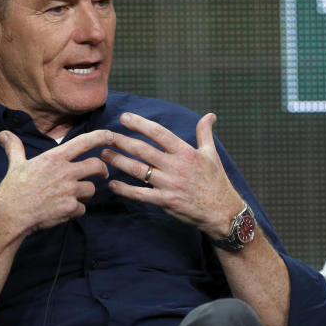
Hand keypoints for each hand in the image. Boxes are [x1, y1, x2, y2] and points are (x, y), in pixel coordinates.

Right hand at [0, 129, 112, 235]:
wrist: (10, 216)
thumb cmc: (12, 190)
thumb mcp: (15, 165)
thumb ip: (15, 148)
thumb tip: (3, 134)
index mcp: (54, 158)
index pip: (83, 142)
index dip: (100, 136)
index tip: (111, 135)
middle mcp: (65, 172)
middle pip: (97, 165)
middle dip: (102, 170)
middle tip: (102, 174)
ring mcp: (69, 190)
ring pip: (91, 189)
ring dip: (85, 194)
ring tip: (71, 197)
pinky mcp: (70, 208)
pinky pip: (82, 208)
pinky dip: (76, 211)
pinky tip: (63, 211)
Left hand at [102, 112, 243, 237]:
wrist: (221, 210)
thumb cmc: (216, 181)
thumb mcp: (211, 154)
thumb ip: (205, 133)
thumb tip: (209, 115)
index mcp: (185, 152)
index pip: (159, 133)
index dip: (141, 124)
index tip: (125, 118)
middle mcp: (175, 166)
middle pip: (143, 150)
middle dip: (122, 141)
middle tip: (105, 135)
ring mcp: (169, 184)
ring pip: (138, 170)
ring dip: (119, 161)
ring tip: (103, 154)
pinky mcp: (165, 200)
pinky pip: (140, 194)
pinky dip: (125, 189)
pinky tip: (112, 184)